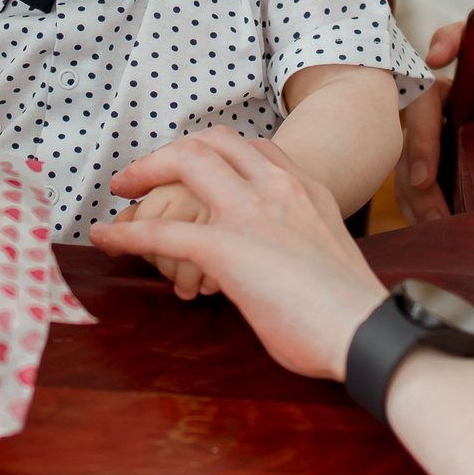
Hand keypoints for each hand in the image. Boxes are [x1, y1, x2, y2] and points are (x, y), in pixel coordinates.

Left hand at [89, 130, 387, 379]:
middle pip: (213, 142)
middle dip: (171, 152)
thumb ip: (295, 242)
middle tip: (142, 175)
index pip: (252, 148)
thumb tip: (270, 262)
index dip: (212, 154)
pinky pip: (162, 229)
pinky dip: (127, 233)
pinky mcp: (227, 247)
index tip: (191, 168)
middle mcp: (279, 188)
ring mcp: (252, 212)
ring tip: (122, 192)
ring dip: (146, 173)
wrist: (365, 332)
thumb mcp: (325, 255)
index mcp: (306, 190)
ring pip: (187, 162)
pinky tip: (107, 240)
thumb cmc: (350, 312)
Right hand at [395, 23, 473, 223]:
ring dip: (418, 187)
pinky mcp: (415, 168)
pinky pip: (399, 176)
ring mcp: (433, 137)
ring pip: (405, 144)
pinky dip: (413, 203)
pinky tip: (433, 222)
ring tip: (441, 219)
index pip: (464, 49)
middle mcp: (456, 108)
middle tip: (425, 182)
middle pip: (421, 99)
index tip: (437, 58)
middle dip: (419, 142)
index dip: (446, 39)